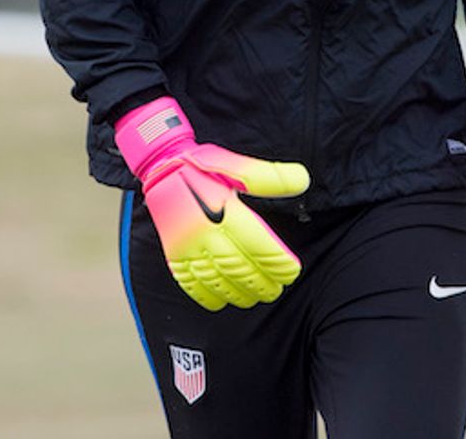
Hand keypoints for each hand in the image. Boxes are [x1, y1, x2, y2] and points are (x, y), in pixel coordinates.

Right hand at [115, 97, 309, 310]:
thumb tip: (303, 181)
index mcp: (225, 210)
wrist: (162, 165)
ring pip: (217, 279)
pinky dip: (207, 296)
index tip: (291, 271)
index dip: (277, 262)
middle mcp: (205, 232)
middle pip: (240, 267)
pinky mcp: (173, 253)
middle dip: (262, 282)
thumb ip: (271, 177)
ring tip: (255, 297)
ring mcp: (187, 246)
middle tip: (277, 289)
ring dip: (238, 293)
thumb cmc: (204, 165)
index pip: (258, 245)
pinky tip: (221, 301)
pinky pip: (190, 283)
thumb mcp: (239, 166)